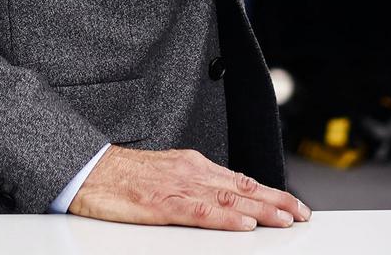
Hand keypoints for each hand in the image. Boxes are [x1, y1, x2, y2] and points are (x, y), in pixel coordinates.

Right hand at [68, 145, 307, 229]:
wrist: (88, 171)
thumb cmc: (123, 177)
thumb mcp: (167, 175)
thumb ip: (195, 187)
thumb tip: (224, 202)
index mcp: (194, 166)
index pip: (241, 181)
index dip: (270, 193)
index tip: (293, 204)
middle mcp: (192, 172)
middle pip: (243, 189)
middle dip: (276, 201)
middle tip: (302, 214)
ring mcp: (178, 186)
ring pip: (229, 200)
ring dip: (261, 210)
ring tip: (285, 220)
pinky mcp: (161, 204)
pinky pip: (200, 212)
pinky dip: (225, 220)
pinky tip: (243, 225)